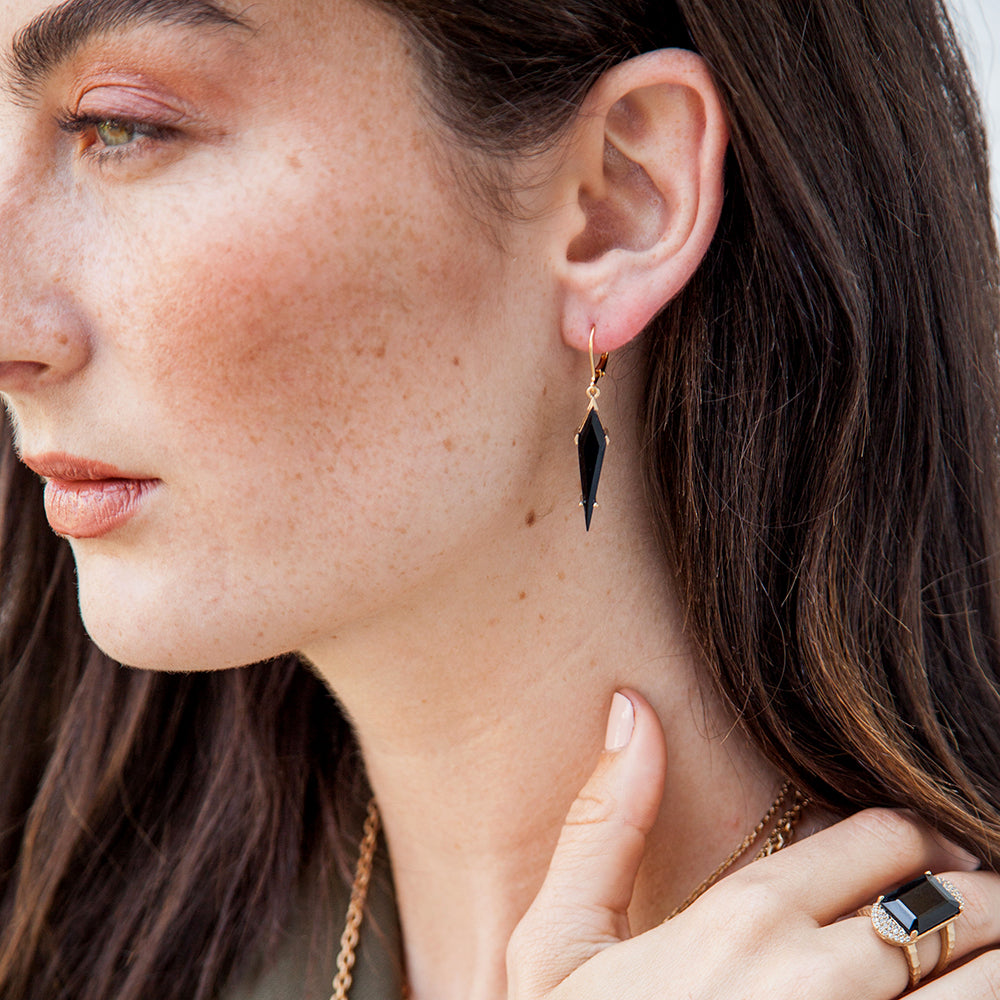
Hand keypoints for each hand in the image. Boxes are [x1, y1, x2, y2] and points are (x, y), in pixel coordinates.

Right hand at [507, 690, 999, 998]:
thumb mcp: (555, 948)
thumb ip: (601, 825)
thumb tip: (630, 707)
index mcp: (747, 919)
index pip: (888, 838)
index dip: (912, 842)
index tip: (912, 863)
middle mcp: (823, 982)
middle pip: (965, 904)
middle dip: (976, 900)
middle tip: (961, 915)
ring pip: (996, 975)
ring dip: (994, 960)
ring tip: (974, 963)